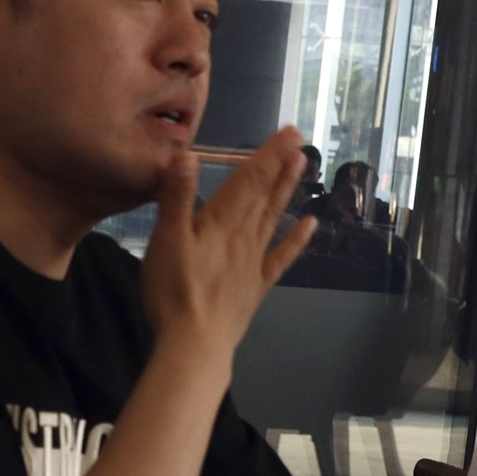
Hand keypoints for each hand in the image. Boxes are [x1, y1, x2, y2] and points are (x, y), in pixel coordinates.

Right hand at [138, 125, 313, 368]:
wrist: (195, 344)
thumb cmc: (174, 292)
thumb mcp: (166, 240)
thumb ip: (177, 197)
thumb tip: (186, 154)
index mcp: (221, 222)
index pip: (248, 179)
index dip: (268, 154)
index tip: (288, 131)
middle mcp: (244, 236)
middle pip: (265, 194)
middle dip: (281, 165)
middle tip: (301, 140)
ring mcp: (254, 261)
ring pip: (274, 218)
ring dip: (287, 191)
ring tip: (302, 167)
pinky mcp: (256, 286)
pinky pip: (281, 257)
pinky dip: (297, 240)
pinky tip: (310, 225)